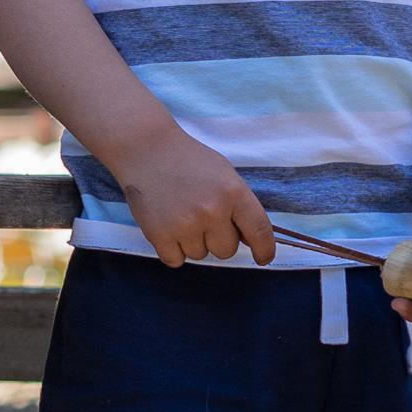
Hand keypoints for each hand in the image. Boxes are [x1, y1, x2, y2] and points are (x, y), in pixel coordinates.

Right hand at [112, 131, 272, 268]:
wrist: (146, 151)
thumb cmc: (190, 162)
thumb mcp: (226, 175)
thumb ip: (240, 205)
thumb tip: (249, 239)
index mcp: (234, 193)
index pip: (259, 231)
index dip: (265, 250)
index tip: (263, 258)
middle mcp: (212, 211)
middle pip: (227, 250)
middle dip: (219, 240)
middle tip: (204, 219)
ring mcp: (185, 224)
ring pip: (200, 255)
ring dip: (194, 243)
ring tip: (182, 217)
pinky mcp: (159, 235)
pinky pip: (175, 260)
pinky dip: (173, 250)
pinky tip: (169, 229)